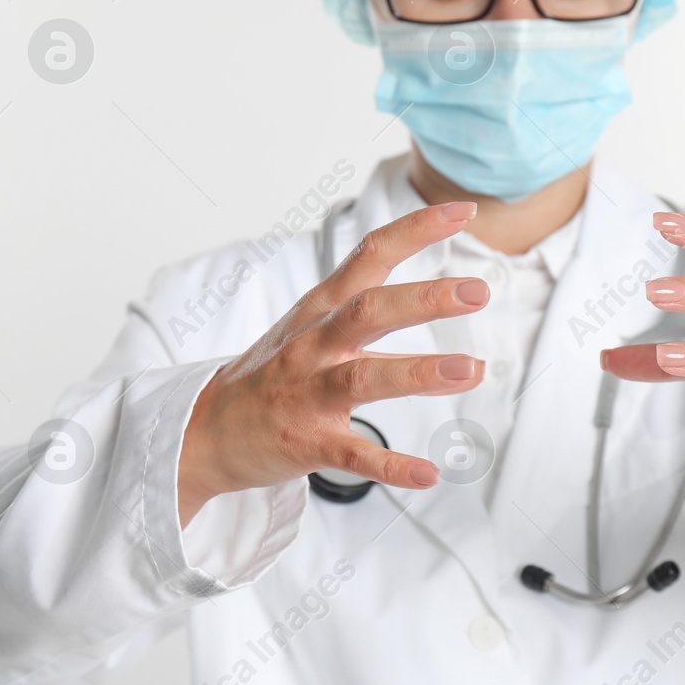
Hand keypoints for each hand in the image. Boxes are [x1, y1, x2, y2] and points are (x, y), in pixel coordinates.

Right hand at [177, 201, 489, 526]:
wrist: (205, 430)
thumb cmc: (274, 376)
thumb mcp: (314, 331)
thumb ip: (382, 330)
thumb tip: (466, 346)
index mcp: (320, 310)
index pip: (369, 255)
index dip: (416, 230)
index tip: (464, 211)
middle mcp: (314, 345)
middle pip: (369, 311)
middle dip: (425, 299)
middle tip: (478, 291)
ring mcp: (308, 393)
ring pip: (364, 377)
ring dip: (418, 372)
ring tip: (471, 370)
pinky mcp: (305, 442)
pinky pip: (352, 454)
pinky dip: (390, 465)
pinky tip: (427, 473)